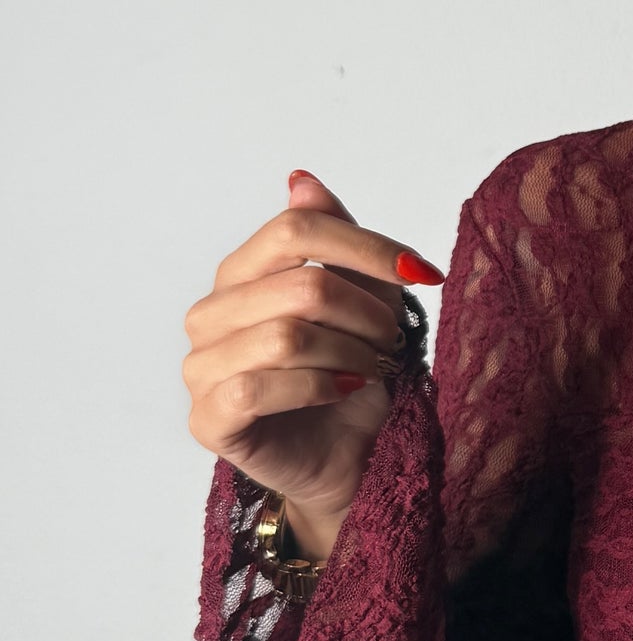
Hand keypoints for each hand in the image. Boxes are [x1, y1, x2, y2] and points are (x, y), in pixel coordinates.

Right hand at [182, 169, 444, 544]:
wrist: (346, 461)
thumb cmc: (349, 381)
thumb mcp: (359, 303)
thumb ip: (335, 244)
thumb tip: (302, 180)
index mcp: (240, 275)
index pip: (294, 230)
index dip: (367, 246)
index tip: (423, 273)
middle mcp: (209, 315)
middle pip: (301, 285)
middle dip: (368, 313)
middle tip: (393, 340)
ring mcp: (201, 368)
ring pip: (286, 336)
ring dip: (350, 351)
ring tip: (374, 367)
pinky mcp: (208, 419)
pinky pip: (258, 387)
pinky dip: (319, 386)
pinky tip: (346, 390)